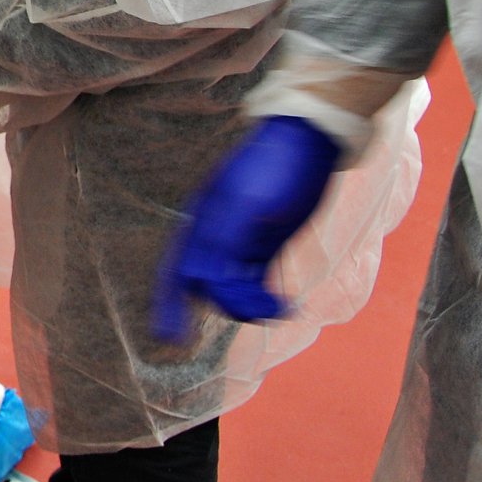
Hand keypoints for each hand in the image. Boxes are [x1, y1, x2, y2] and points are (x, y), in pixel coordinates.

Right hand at [152, 115, 342, 341]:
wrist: (311, 141)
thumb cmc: (274, 167)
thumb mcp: (247, 204)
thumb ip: (222, 241)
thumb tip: (200, 280)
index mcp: (202, 223)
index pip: (177, 272)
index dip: (169, 306)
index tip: (172, 340)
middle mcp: (215, 235)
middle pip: (206, 286)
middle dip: (229, 305)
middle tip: (266, 310)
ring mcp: (240, 241)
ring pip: (233, 288)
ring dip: (253, 304)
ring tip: (284, 306)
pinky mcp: (264, 245)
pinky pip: (256, 282)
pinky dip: (267, 298)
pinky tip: (288, 302)